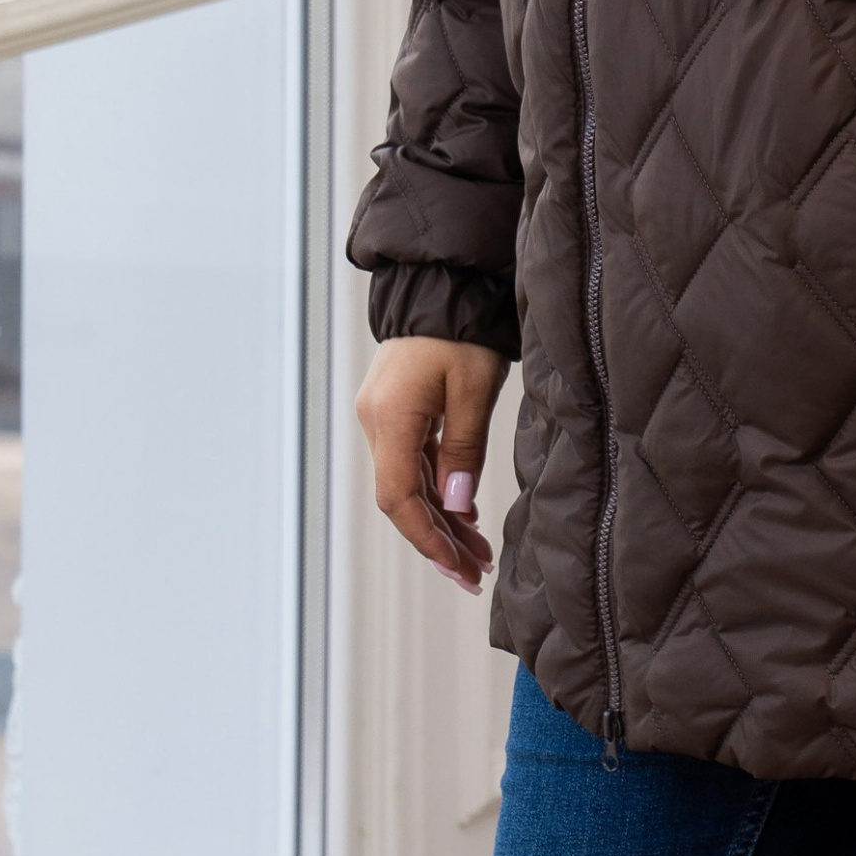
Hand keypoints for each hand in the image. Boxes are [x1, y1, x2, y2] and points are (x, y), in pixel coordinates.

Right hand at [355, 334, 508, 592]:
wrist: (446, 283)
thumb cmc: (463, 329)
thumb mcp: (474, 388)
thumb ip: (463, 449)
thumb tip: (455, 507)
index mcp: (391, 418)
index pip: (399, 498)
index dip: (426, 538)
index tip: (457, 567)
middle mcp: (377, 421)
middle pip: (402, 497)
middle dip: (439, 539)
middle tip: (475, 573)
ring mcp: (384, 415)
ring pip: (408, 483)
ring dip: (441, 518)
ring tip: (477, 553)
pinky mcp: (397, 409)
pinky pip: (413, 461)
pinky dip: (437, 489)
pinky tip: (462, 513)